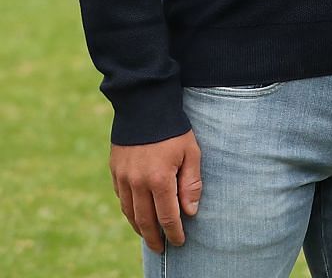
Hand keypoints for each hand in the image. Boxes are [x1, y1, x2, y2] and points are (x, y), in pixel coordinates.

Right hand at [111, 130, 201, 251]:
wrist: (144, 107)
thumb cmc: (174, 129)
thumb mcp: (191, 153)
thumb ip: (191, 183)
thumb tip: (190, 212)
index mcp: (159, 179)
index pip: (167, 215)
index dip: (173, 232)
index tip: (179, 242)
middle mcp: (137, 183)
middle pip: (145, 220)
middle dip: (154, 237)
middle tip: (162, 249)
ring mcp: (123, 178)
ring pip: (129, 212)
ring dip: (139, 228)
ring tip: (149, 237)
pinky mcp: (115, 172)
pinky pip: (121, 199)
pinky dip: (129, 211)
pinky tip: (137, 216)